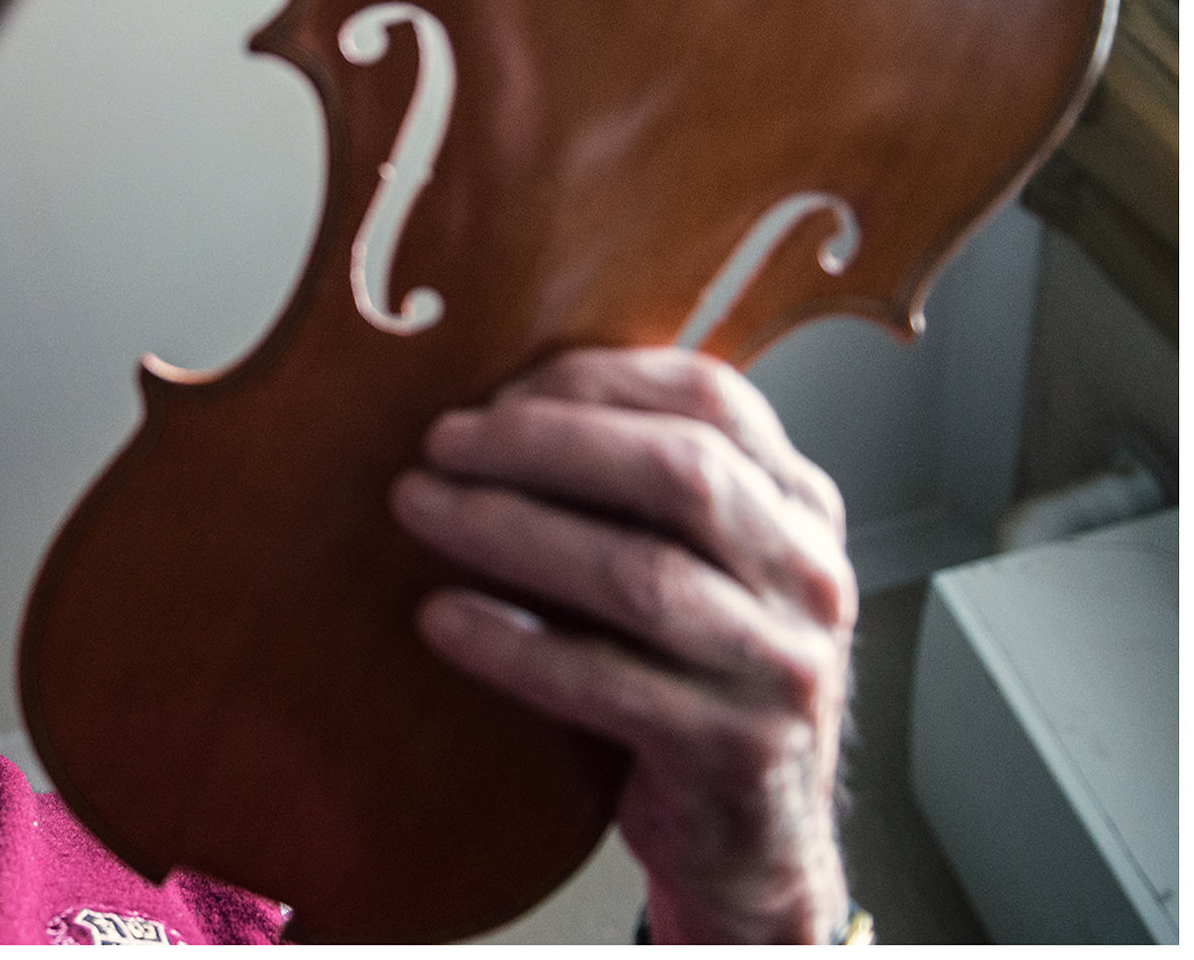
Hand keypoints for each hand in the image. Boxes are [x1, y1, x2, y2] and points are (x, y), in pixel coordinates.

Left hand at [391, 347, 856, 942]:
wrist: (755, 847)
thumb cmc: (692, 683)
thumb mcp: (695, 569)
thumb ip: (634, 492)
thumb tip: (490, 410)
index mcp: (799, 507)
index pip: (711, 398)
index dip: (594, 382)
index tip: (492, 391)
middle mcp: (810, 576)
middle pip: (679, 472)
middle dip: (542, 444)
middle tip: (440, 444)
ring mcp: (782, 666)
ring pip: (640, 575)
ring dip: (510, 531)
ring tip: (418, 509)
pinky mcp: (736, 751)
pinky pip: (608, 682)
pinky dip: (513, 644)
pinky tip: (441, 617)